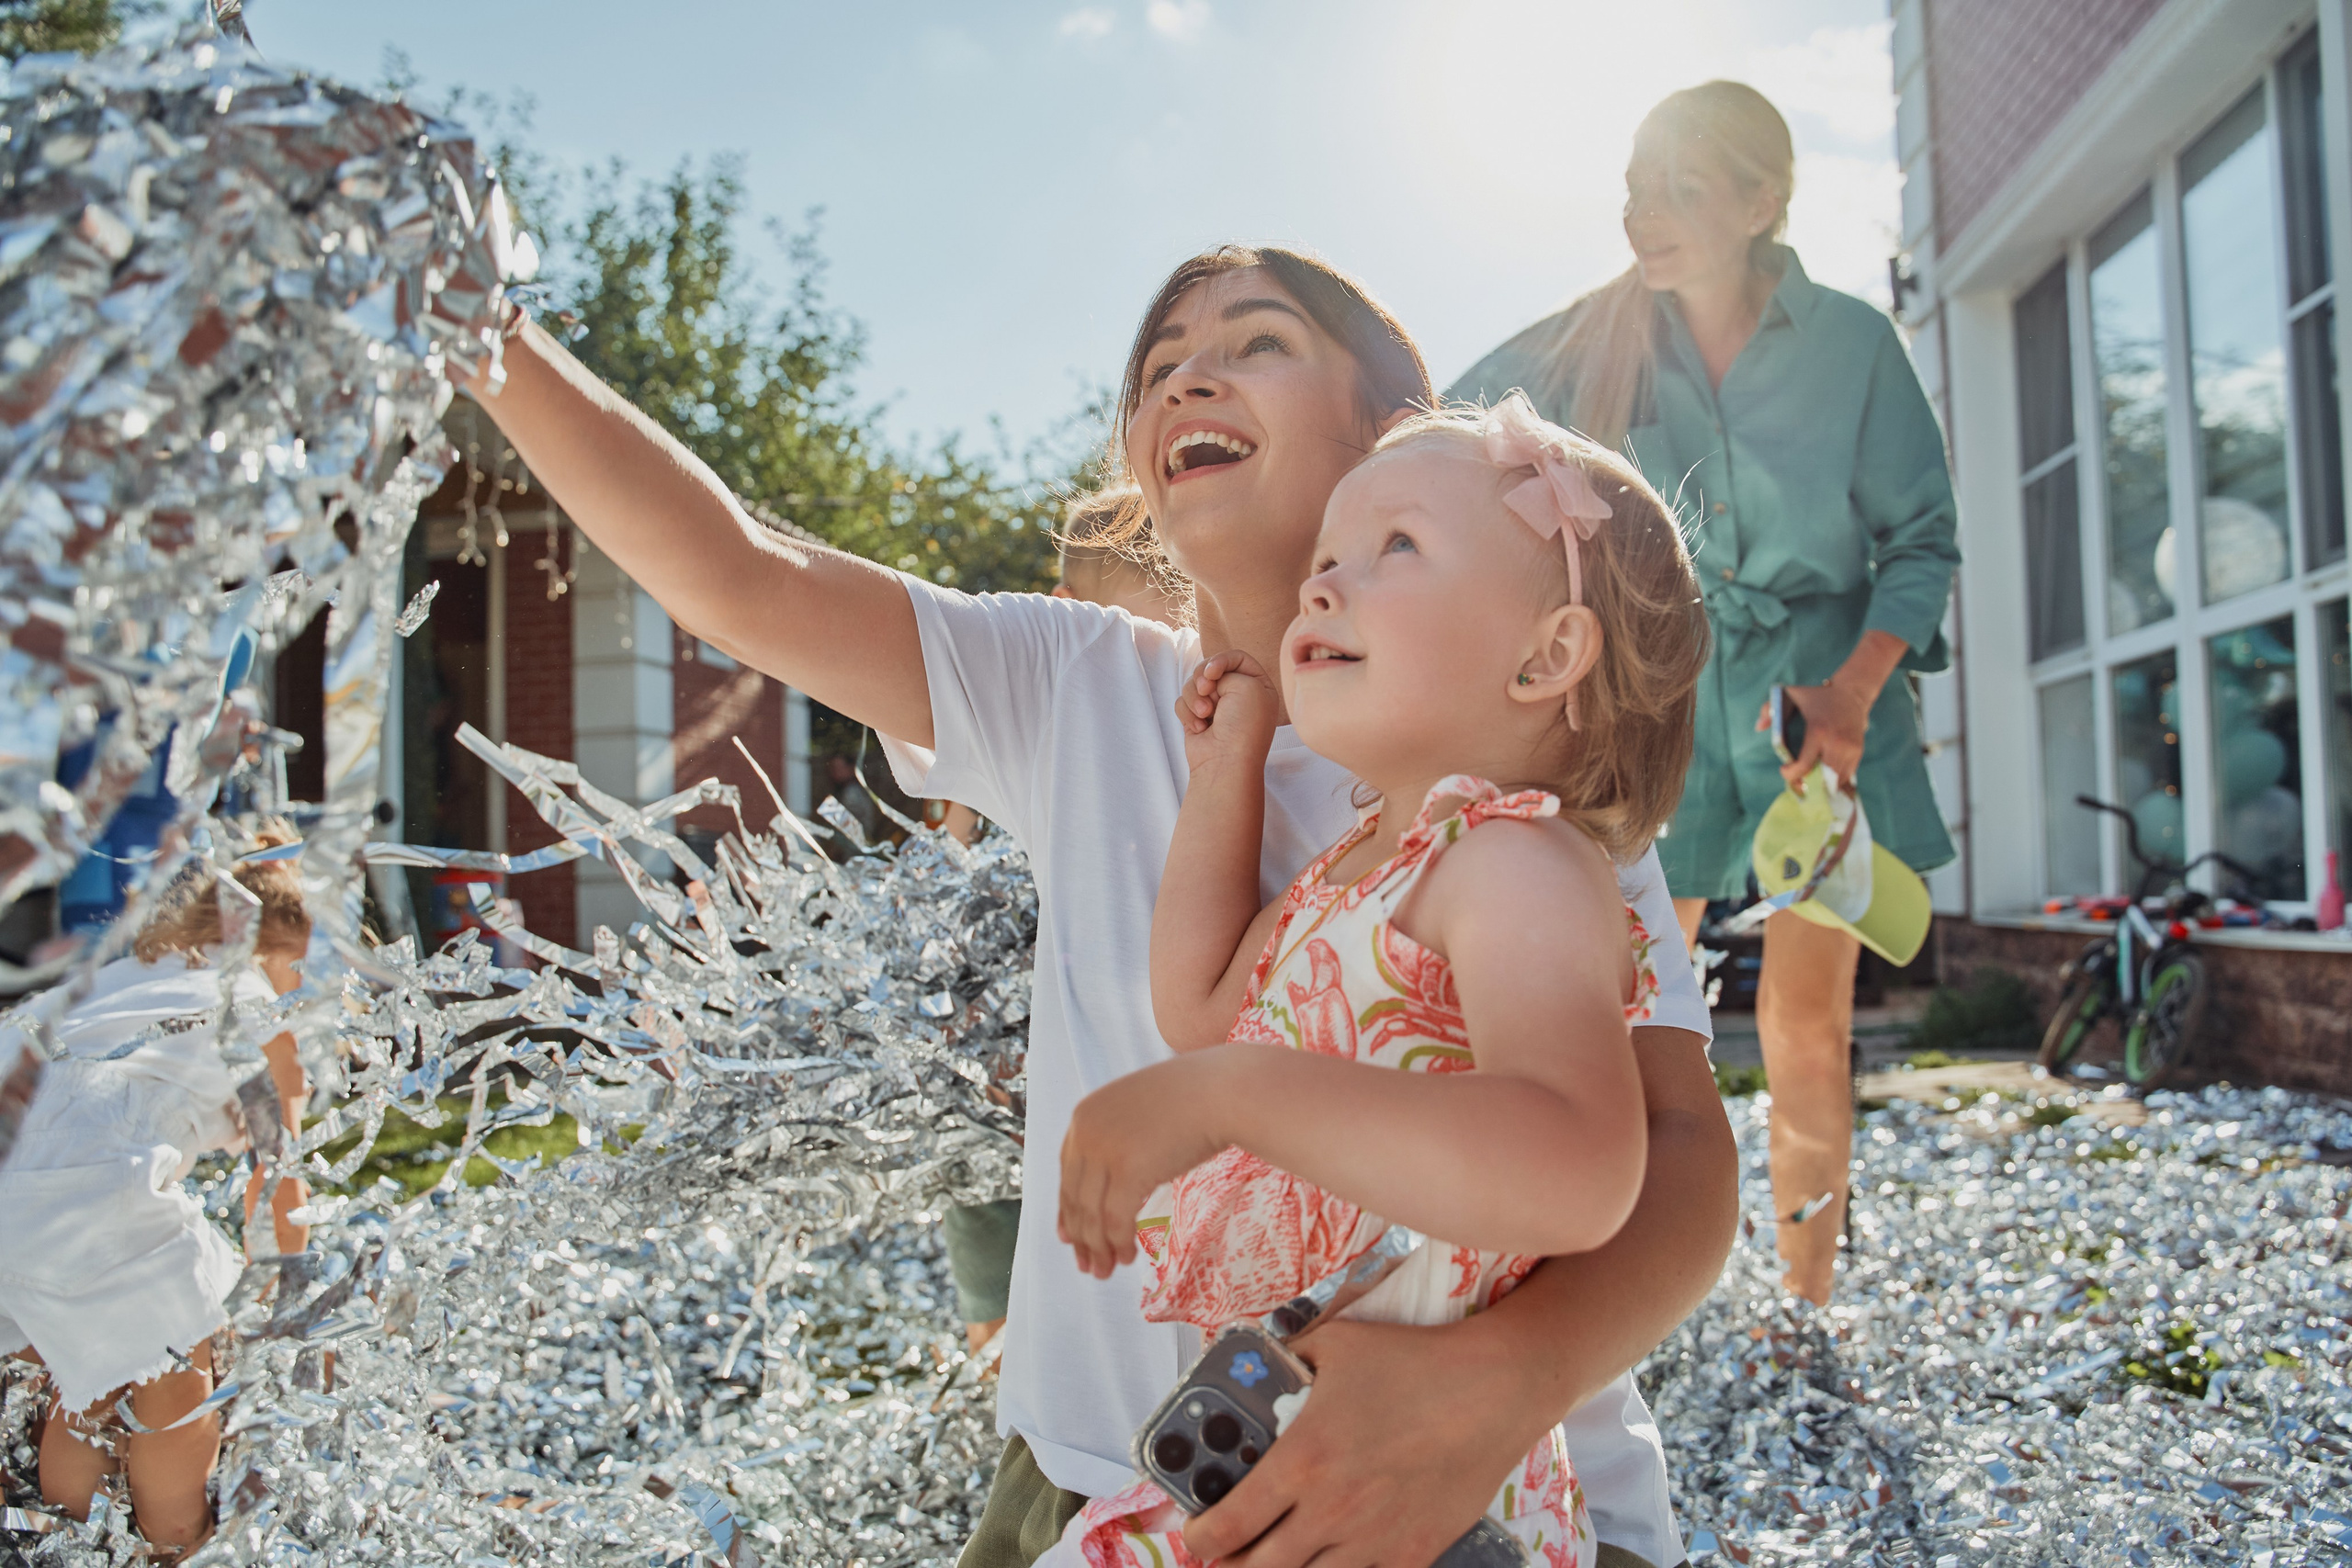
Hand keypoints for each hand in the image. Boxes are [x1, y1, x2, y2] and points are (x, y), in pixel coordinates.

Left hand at [1057, 1050, 1235, 1278]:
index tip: (1070, 1237)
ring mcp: (1105, 1149)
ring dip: (1099, 1248)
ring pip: (1092, 1213)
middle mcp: (1086, 1130)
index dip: (1067, 1209)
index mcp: (1084, 1114)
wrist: (1221, 1092)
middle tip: (1089, 1266)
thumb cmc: (1192, 1100)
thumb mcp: (1138, 1114)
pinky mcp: (1128, 1170)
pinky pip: (1116, 1219)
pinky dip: (1119, 1243)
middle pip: (1075, 1196)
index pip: (1067, 1172)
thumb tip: (1107, 1185)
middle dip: (1082, 1237)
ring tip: (1107, 1271)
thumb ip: (1115, 1140)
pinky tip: (1128, 1257)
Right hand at [1176, 651, 1278, 776]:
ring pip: (1193, 685)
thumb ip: (1225, 670)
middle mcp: (1238, 696)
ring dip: (1195, 698)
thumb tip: (1206, 680)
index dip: (1220, 660)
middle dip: (1203, 678)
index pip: (1236, 657)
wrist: (1225, 762)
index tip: (1212, 672)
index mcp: (1258, 686)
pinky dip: (1188, 713)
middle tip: (1206, 691)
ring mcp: (1217, 708)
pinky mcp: (1197, 718)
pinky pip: (1183, 702)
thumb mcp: (1248, 685)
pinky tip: (1199, 729)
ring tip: (1205, 715)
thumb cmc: (1243, 726)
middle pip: (1210, 668)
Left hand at [1181, 1317, 1540, 1567]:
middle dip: (1231, 1566)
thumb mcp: (1335, 1344)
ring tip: (1271, 1561)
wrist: (1493, 1392)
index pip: (1227, 1525)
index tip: (1193, 1536)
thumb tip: (1259, 1364)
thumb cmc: (1413, 1363)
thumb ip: (1288, 1358)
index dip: (1198, 1539)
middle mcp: (1329, 1511)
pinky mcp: (1411, 1555)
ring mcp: (1373, 1541)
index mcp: (1301, 1461)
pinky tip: (1330, 1562)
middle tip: (1226, 1554)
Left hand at [1758, 677, 1869, 790]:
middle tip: (1797, 783)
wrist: (1851, 694)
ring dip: (1821, 783)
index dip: (1791, 775)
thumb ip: (1769, 709)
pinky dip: (1834, 779)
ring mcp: (1849, 748)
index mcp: (1817, 732)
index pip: (1804, 765)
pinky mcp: (1857, 751)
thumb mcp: (1791, 695)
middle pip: (1820, 777)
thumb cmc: (1817, 696)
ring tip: (1810, 781)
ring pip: (1834, 779)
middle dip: (1806, 783)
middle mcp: (1835, 742)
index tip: (1784, 770)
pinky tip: (1824, 777)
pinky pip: (1846, 774)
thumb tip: (1758, 727)